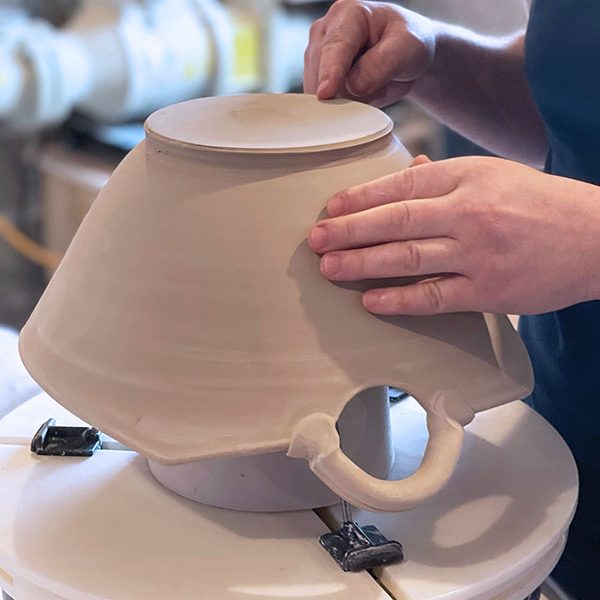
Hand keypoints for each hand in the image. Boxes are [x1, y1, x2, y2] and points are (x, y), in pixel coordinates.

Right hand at [304, 0, 435, 105]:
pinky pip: (324, 101)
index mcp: (348, 13)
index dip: (330, 71)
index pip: (335, 45)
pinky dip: (343, 104)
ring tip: (371, 84)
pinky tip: (359, 92)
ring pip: (320, 89)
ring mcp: (317, 54)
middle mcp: (326, 30)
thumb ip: (382, 64)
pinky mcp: (316, 76)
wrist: (404, 56)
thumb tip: (354, 86)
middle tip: (379, 84)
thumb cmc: (406, 43)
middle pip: (322, 71)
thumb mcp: (407, 48)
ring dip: (347, 98)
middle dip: (347, 89)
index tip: (326, 93)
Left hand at [308, 156, 599, 314]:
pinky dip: (399, 299)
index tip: (330, 207)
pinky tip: (370, 301)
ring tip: (330, 267)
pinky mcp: (488, 291)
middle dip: (349, 230)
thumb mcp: (491, 173)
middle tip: (316, 239)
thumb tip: (402, 170)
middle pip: (395, 221)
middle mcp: (468, 212)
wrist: (596, 236)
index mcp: (467, 177)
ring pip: (407, 258)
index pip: (401, 185)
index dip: (360, 198)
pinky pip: (434, 296)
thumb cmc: (539, 203)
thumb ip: (443, 176)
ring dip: (362, 263)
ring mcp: (478, 253)